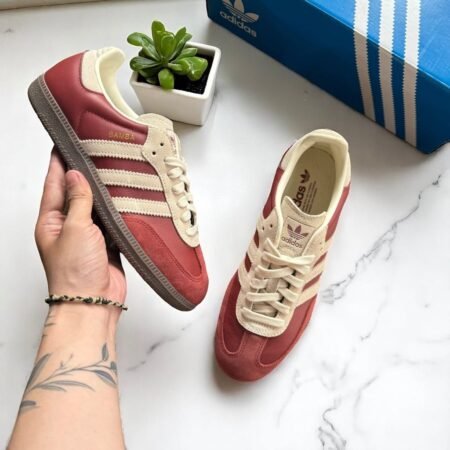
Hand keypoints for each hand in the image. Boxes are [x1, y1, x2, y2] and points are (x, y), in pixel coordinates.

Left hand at [35, 150, 126, 309]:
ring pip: (95, 206)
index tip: (64, 144)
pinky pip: (111, 221)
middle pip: (75, 193)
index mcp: (51, 221)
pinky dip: (116, 210)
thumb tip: (76, 175)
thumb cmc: (74, 272)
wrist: (93, 302)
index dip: (59, 163)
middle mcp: (68, 226)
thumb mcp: (74, 228)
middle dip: (83, 173)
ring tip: (111, 171)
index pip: (55, 184)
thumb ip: (78, 200)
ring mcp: (88, 235)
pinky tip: (123, 199)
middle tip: (93, 152)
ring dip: (102, 191)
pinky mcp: (106, 244)